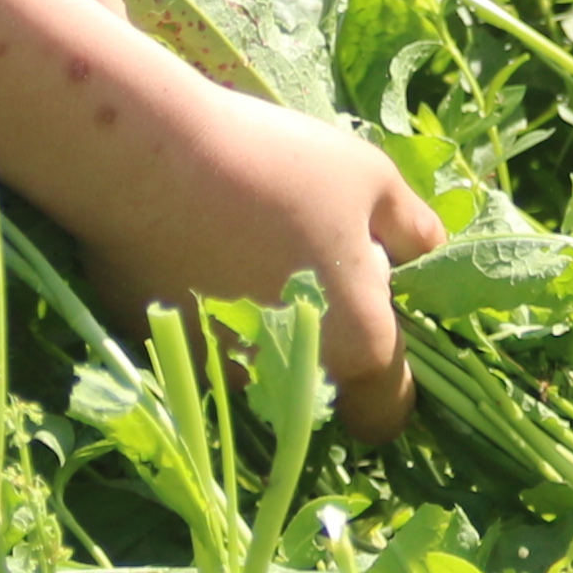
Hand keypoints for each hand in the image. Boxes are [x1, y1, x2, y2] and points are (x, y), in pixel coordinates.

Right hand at [0, 0, 438, 428]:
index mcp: (356, 345)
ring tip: (242, 247)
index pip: (387, 411)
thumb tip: (428, 249)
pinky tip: (194, 250)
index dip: (391, 381)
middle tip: (309, 266)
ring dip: (263, 327)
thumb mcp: (368, 178)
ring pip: (260, 366)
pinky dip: (209, 311)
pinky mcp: (164, 350)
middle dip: (322, 342)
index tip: (376, 327)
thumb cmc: (276, 168)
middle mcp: (290, 379)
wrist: (143, 161)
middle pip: (321, 385)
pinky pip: (205, 342)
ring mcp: (222, 370)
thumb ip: (412, 226)